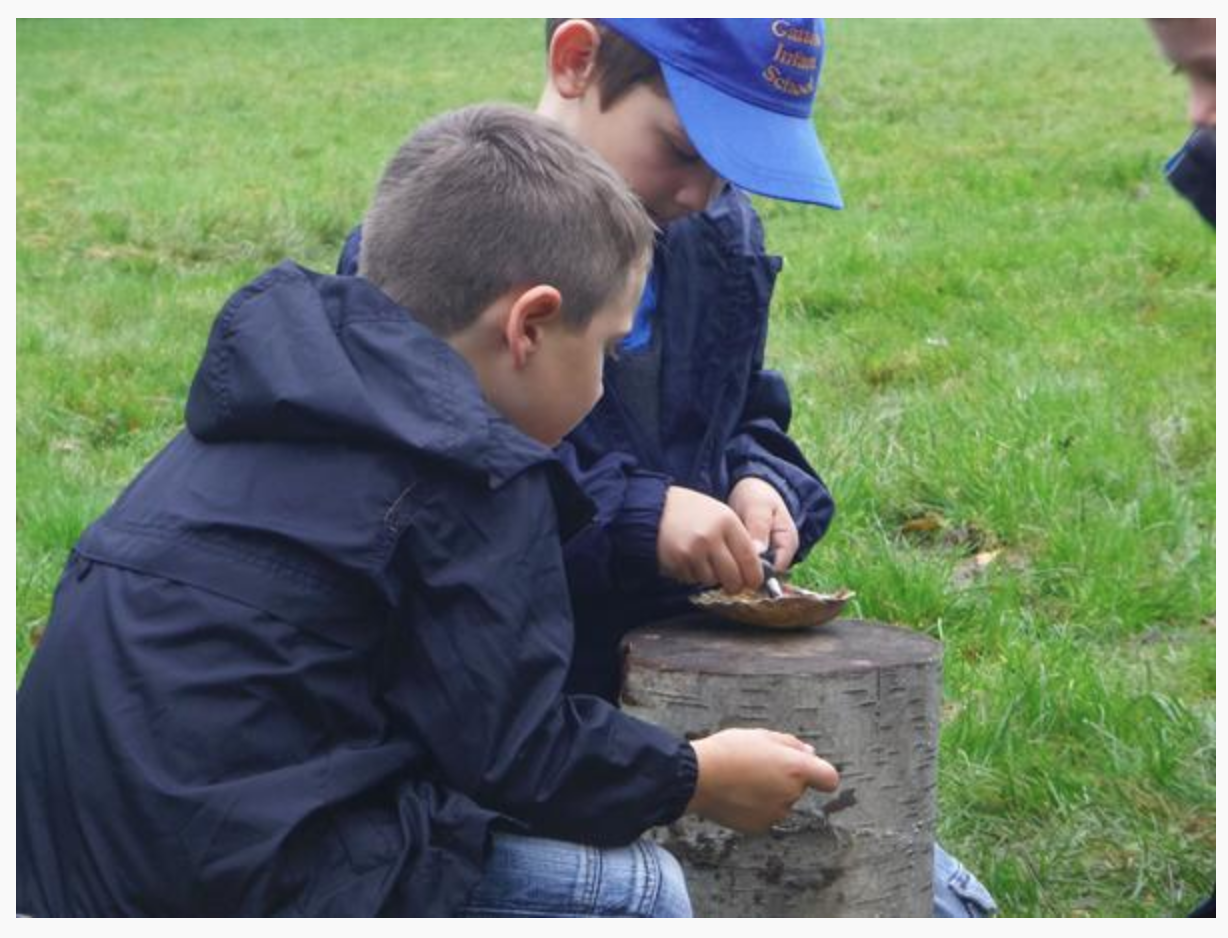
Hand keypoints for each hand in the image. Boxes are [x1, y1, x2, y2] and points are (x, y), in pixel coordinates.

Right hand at [657, 486, 761, 592]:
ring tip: (704, 561)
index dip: (754, 576)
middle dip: (735, 585)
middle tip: (733, 586)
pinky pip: (692, 580)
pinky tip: (688, 560)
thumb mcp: (720, 514)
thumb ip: (738, 538)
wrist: (655, 507)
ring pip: (712, 580)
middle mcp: (711, 537)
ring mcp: (693, 550)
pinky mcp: (677, 561)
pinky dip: (693, 575)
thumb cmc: (691, 511)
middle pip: (733, 576)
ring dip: (711, 577)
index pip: (749, 558)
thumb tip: (754, 568)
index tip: (754, 582)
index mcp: (727, 522)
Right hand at [686, 728, 839, 832]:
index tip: (809, 769)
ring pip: (781, 801)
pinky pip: (765, 814)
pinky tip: (736, 795)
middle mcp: (790, 795)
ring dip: (770, 792)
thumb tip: (810, 754)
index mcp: (795, 769)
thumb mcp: (761, 735)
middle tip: (756, 763)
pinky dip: (756, 807)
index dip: (820, 773)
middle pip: (798, 787)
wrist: (696, 778)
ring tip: (741, 779)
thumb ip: (791, 744)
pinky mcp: (759, 827)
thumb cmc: (728, 751)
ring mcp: (775, 814)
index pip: (829, 778)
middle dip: (784, 777)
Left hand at [728, 477, 798, 570]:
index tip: (735, 562)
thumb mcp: (759, 508)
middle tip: (723, 559)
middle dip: (744, 570)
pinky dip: (732, 562)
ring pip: (751, 572)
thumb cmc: (758, 496)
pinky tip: (719, 555)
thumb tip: (756, 554)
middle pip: (763, 574)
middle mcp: (779, 555)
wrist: (751, 488)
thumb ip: (759, 529)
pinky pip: (743, 565)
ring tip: (720, 555)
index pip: (776, 569)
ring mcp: (766, 556)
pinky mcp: (753, 556)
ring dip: (736, 567)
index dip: (756, 571)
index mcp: (787, 543)